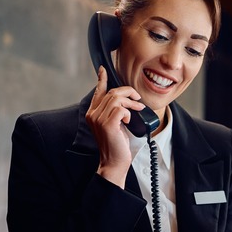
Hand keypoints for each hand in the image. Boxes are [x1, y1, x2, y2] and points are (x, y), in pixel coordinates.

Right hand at [85, 66, 144, 187]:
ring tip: (138, 109)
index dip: (101, 79)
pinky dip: (129, 112)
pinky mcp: (107, 124)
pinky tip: (130, 121)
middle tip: (138, 99)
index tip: (103, 69)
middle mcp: (93, 114)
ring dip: (131, 102)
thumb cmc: (117, 144)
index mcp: (93, 113)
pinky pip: (121, 109)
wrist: (114, 162)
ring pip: (117, 99)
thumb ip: (116, 112)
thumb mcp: (116, 124)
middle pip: (112, 92)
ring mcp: (98, 119)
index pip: (98, 92)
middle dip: (128, 92)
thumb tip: (128, 99)